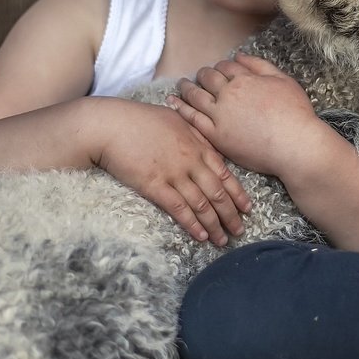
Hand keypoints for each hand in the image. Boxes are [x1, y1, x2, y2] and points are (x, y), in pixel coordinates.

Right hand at [95, 100, 250, 245]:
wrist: (111, 125)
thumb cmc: (140, 119)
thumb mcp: (175, 118)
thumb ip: (194, 131)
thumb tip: (206, 142)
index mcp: (198, 144)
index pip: (225, 173)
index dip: (238, 193)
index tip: (247, 208)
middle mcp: (191, 161)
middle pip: (218, 192)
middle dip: (231, 214)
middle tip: (240, 230)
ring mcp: (174, 174)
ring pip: (201, 204)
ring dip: (214, 224)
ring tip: (222, 240)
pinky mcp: (155, 185)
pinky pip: (179, 209)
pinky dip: (192, 224)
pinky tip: (200, 236)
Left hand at [169, 52, 325, 177]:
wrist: (294, 145)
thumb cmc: (295, 114)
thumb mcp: (283, 80)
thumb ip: (260, 65)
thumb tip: (239, 56)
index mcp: (245, 79)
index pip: (225, 66)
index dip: (221, 67)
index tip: (220, 70)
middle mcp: (228, 94)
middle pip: (208, 78)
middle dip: (203, 75)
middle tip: (199, 76)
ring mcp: (220, 115)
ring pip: (196, 96)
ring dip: (187, 88)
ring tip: (181, 85)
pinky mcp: (216, 136)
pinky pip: (192, 118)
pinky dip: (180, 108)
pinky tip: (173, 102)